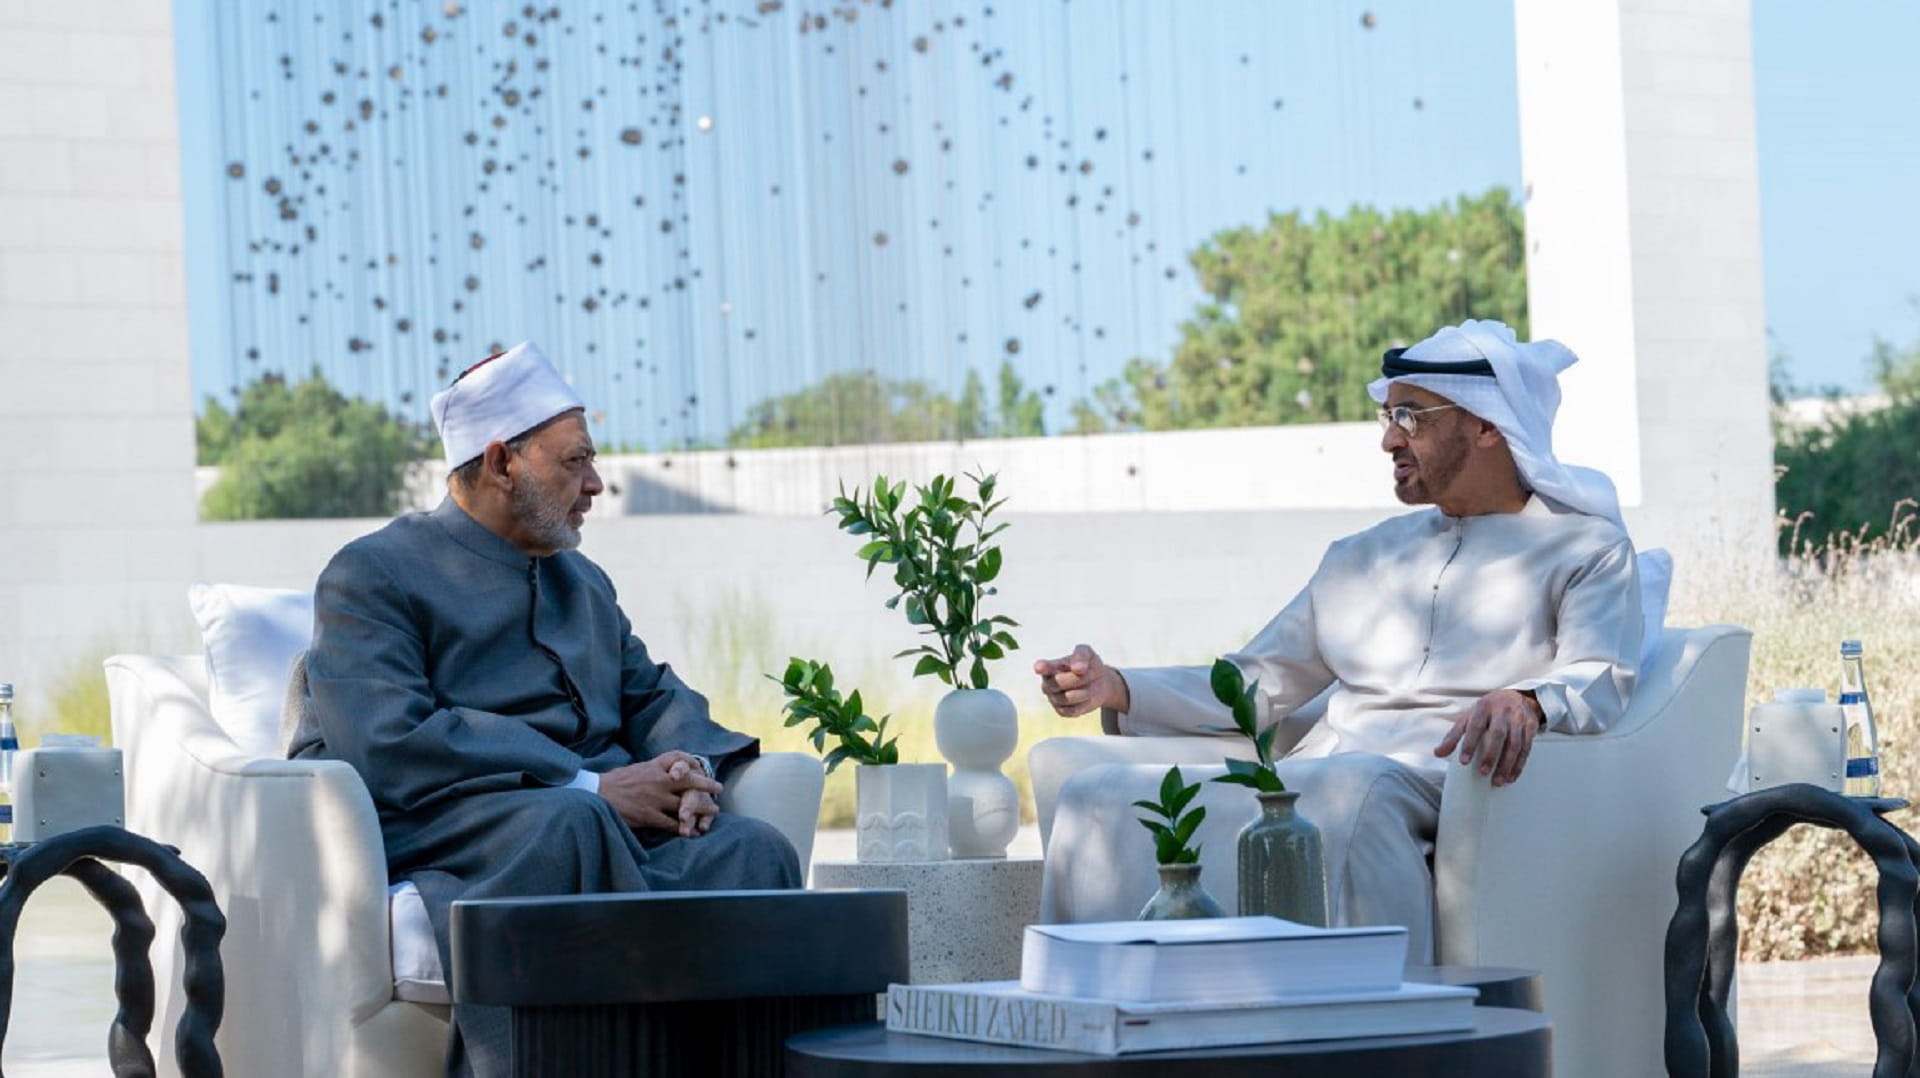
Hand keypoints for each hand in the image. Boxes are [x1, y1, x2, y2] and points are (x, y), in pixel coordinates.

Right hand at [597, 752, 722, 832]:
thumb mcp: (635, 769)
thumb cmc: (613, 783)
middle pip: (689, 780)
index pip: (678, 758)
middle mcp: (658, 780)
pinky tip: (692, 832)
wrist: (595, 795)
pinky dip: (684, 828)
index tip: (703, 766)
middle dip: (706, 784)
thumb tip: (664, 772)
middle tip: (718, 788)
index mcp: (653, 766)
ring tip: (713, 811)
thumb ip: (652, 771)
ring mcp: (655, 798)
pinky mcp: (649, 816)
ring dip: (701, 809)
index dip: (693, 762)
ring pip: (685, 804)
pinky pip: (672, 823)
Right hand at [1033, 644, 1128, 717]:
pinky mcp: (1062, 711)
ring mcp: (1053, 699)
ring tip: (1090, 684)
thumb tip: (1077, 669)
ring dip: (1086, 690)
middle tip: (1092, 673)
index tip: (1040, 667)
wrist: (1100, 681)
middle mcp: (1048, 684)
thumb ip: (1081, 656)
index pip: (1042, 667)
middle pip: (1060, 682)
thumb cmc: (1088, 664)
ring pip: (1069, 697)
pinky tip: (1088, 697)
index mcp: (1050, 667)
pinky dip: (1085, 703)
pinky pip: (1073, 710)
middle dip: (1079, 678)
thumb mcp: (1088, 654)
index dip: (1041, 667)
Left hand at [1434, 689, 1541, 786]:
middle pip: (1498, 734)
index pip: (1475, 726)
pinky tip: (1511, 776)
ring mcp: (1518, 719)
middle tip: (1483, 773)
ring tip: (1498, 781)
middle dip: (1491, 755)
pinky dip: (1519, 765)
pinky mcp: (1531, 727)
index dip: (1469, 744)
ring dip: (1507, 765)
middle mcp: (1502, 712)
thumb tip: (1438, 753)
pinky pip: (1526, 748)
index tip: (1464, 761)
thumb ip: (1453, 735)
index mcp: (1483, 708)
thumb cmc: (1489, 710)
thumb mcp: (1469, 717)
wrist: (1518, 697)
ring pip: (1515, 744)